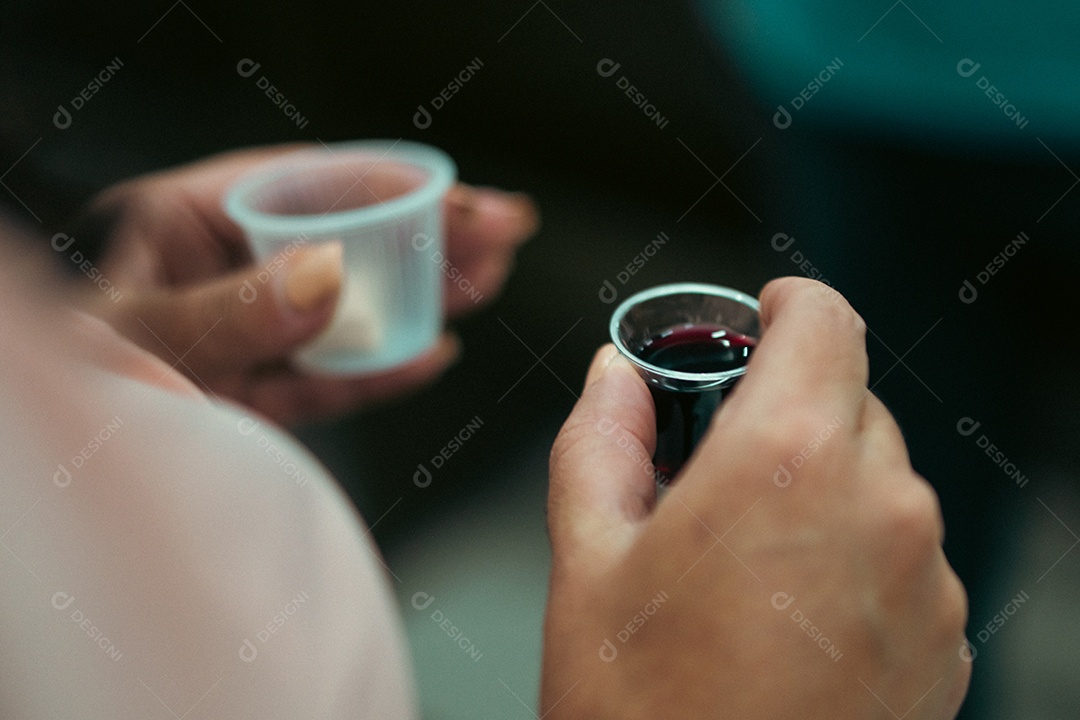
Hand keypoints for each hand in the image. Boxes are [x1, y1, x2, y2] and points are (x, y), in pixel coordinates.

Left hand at [77, 145, 537, 423]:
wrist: (54, 468)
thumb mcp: (133, 330)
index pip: (305, 188)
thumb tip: (325, 278)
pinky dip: (382, 372)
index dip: (389, 189)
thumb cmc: (65, 375)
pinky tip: (432, 354)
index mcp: (183, 225)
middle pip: (344, 242)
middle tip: (499, 234)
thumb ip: (226, 308)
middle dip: (427, 237)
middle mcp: (224, 274)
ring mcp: (246, 335)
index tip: (454, 200)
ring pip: (348, 310)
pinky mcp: (255, 395)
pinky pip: (329, 380)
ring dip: (422, 298)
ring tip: (485, 283)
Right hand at [543, 277, 969, 719]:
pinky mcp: (943, 639)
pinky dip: (854, 552)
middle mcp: (879, 505)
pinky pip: (905, 551)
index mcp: (784, 461)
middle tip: (718, 468)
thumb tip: (613, 378)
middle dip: (785, 412)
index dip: (787, 305)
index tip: (764, 316)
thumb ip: (601, 439)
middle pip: (847, 399)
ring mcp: (925, 577)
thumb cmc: (640, 712)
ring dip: (820, 488)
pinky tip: (790, 616)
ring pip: (878, 478)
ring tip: (746, 563)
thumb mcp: (586, 559)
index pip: (824, 319)